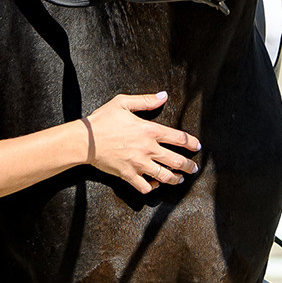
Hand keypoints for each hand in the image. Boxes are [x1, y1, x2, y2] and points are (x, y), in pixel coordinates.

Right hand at [81, 91, 202, 193]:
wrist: (84, 140)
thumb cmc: (102, 120)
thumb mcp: (123, 102)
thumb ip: (146, 100)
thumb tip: (164, 95)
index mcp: (149, 131)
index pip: (179, 138)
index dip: (191, 143)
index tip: (197, 147)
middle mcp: (148, 149)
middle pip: (176, 161)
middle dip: (189, 166)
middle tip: (194, 168)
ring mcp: (138, 164)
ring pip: (165, 176)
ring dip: (176, 179)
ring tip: (180, 179)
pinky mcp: (128, 175)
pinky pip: (145, 187)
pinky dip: (153, 187)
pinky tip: (155, 184)